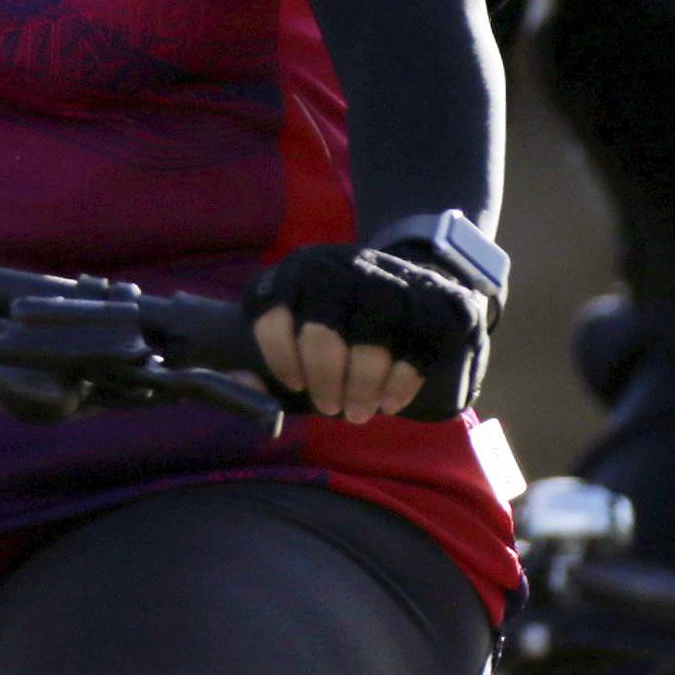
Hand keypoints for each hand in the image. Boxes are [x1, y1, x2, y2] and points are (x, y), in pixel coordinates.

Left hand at [244, 244, 488, 423]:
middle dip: (326, 381)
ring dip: (363, 387)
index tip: (295, 383)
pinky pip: (417, 348)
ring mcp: (394, 278)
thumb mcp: (299, 336)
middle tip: (332, 408)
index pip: (273, 315)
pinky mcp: (437, 300)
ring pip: (372, 340)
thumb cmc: (343, 326)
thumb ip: (263, 366)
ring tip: (360, 409)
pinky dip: (400, 383)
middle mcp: (345, 265)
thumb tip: (237, 383)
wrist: (418, 279)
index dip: (281, 360)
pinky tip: (391, 399)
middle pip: (323, 332)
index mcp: (301, 270)